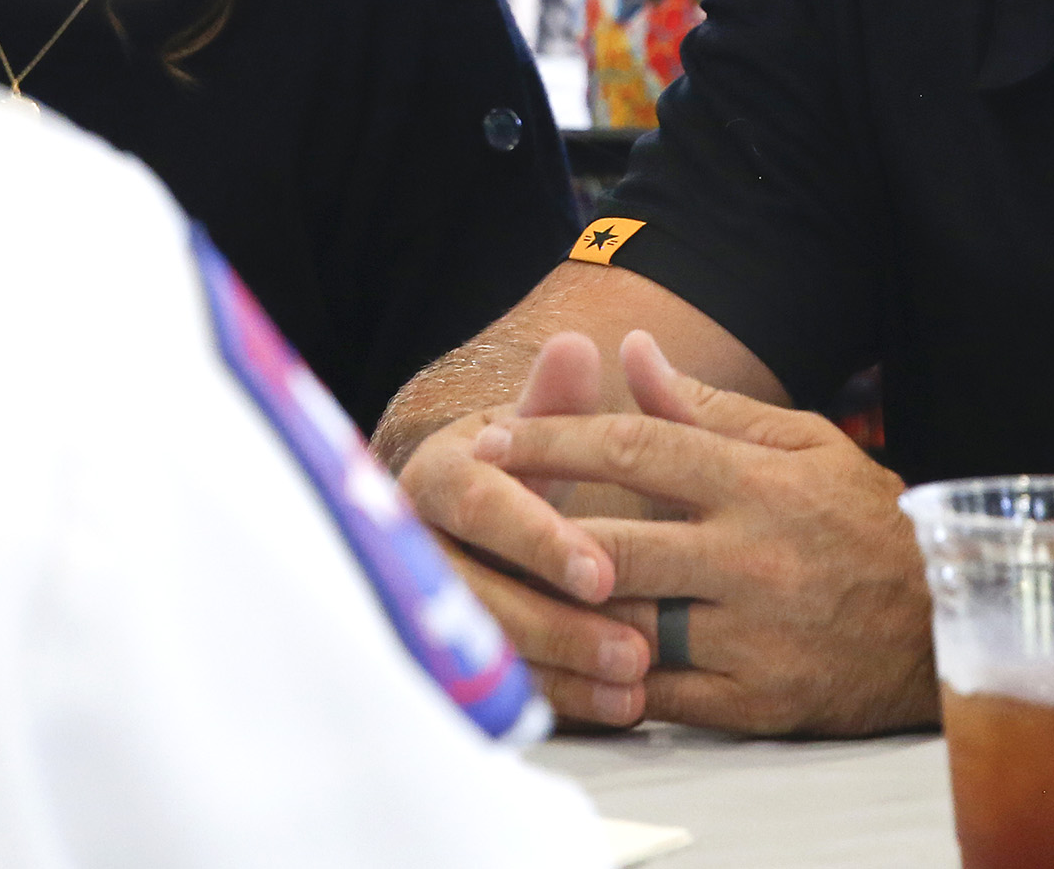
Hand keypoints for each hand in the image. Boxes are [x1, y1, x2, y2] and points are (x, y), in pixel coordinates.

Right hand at [394, 332, 648, 727]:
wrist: (491, 514)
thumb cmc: (526, 465)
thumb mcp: (541, 426)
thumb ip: (557, 397)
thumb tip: (575, 345)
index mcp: (438, 473)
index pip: (480, 505)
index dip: (538, 538)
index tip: (600, 571)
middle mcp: (417, 542)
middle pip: (478, 591)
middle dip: (559, 623)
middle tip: (633, 649)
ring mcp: (426, 605)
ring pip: (489, 645)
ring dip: (566, 668)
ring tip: (637, 683)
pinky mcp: (450, 654)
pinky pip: (501, 685)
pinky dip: (563, 698)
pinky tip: (620, 708)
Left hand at [476, 333, 934, 735]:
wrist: (940, 626)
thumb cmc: (863, 522)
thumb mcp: (803, 444)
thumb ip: (708, 406)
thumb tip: (630, 348)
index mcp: (758, 483)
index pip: (635, 449)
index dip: (553, 443)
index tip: (493, 439)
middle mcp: (751, 556)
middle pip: (615, 542)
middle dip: (535, 529)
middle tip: (475, 514)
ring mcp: (753, 635)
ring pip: (627, 622)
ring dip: (563, 609)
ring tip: (504, 584)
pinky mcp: (756, 700)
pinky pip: (658, 691)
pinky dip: (608, 676)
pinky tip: (570, 653)